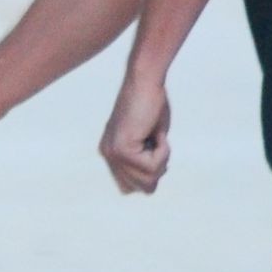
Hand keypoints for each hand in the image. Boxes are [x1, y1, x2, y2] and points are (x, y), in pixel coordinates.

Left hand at [100, 73, 169, 194]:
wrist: (147, 80)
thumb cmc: (153, 103)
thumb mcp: (150, 139)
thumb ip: (145, 163)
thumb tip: (148, 191)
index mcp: (111, 152)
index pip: (131, 186)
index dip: (150, 173)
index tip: (154, 146)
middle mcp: (108, 155)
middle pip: (142, 187)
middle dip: (158, 168)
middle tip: (157, 141)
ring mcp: (113, 153)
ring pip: (149, 179)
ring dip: (162, 158)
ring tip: (157, 135)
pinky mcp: (122, 149)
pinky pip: (153, 166)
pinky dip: (163, 151)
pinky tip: (157, 133)